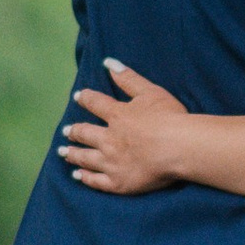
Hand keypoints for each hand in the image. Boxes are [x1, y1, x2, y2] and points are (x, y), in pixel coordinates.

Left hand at [60, 58, 193, 193]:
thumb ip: (128, 78)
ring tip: (64, 152)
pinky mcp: (118, 182)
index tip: (78, 97)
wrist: (180, 148)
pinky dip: (85, 177)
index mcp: (117, 115)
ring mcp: (111, 162)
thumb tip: (108, 62)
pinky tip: (78, 176)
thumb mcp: (150, 91)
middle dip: (74, 131)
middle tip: (67, 131)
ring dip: (73, 154)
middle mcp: (108, 139)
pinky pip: (96, 181)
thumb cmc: (170, 117)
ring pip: (85, 158)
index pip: (95, 103)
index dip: (85, 98)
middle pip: (84, 134)